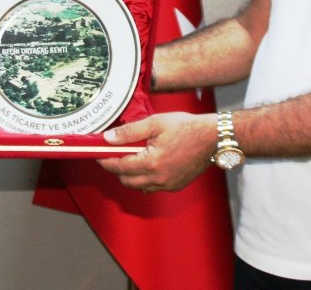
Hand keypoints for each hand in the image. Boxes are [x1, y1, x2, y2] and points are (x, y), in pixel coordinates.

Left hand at [97, 112, 217, 192]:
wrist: (212, 138)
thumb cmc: (186, 128)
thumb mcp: (155, 123)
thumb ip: (130, 132)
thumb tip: (108, 138)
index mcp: (152, 162)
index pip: (119, 166)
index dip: (105, 161)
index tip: (98, 154)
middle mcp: (159, 178)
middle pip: (126, 181)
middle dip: (116, 169)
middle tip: (113, 155)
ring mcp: (168, 184)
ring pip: (139, 187)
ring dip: (130, 176)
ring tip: (131, 158)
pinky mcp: (175, 186)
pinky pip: (153, 188)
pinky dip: (145, 180)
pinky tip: (147, 165)